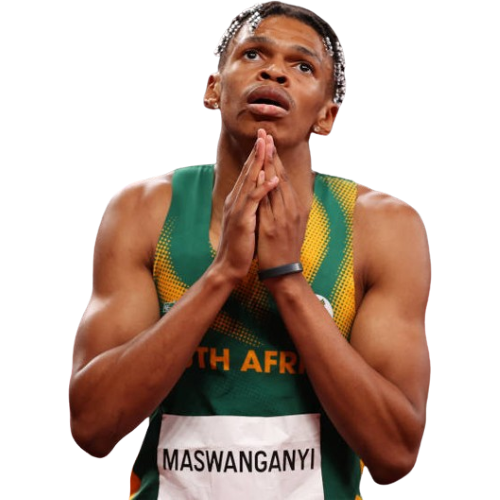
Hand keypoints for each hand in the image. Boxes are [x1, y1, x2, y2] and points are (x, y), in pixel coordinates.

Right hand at [213, 134, 278, 283]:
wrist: (230, 265)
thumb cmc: (241, 244)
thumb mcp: (246, 219)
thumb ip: (251, 205)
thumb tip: (259, 192)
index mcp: (237, 199)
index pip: (248, 173)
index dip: (256, 155)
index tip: (264, 139)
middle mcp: (235, 200)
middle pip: (247, 171)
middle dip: (256, 151)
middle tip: (264, 132)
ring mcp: (238, 209)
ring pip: (249, 181)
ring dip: (259, 163)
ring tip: (267, 146)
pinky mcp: (243, 220)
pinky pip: (254, 201)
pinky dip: (263, 188)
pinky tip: (272, 178)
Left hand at [257, 134, 308, 278]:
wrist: (284, 272)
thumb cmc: (283, 249)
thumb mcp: (288, 225)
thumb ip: (284, 208)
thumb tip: (280, 195)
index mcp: (292, 207)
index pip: (282, 178)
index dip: (275, 159)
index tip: (269, 142)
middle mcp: (290, 208)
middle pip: (279, 176)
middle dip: (272, 154)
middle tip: (266, 134)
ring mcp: (282, 216)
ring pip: (275, 185)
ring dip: (268, 164)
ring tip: (263, 146)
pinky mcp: (273, 225)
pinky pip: (268, 202)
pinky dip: (265, 187)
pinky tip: (260, 174)